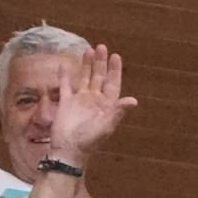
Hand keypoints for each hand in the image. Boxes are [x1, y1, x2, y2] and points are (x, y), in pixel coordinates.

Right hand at [49, 44, 137, 163]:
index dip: (115, 70)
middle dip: (101, 63)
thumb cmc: (89, 140)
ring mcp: (79, 100)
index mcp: (106, 105)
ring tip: (88, 50)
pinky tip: (64, 64)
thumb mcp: (106, 126)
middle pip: (99, 77)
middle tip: (101, 47)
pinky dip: (65, 75)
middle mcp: (94, 100)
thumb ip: (118, 111)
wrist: (68, 150)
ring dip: (86, 65)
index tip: (115, 56)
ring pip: (84, 78)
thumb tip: (133, 101)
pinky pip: (65, 86)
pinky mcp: (66, 103)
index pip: (113, 83)